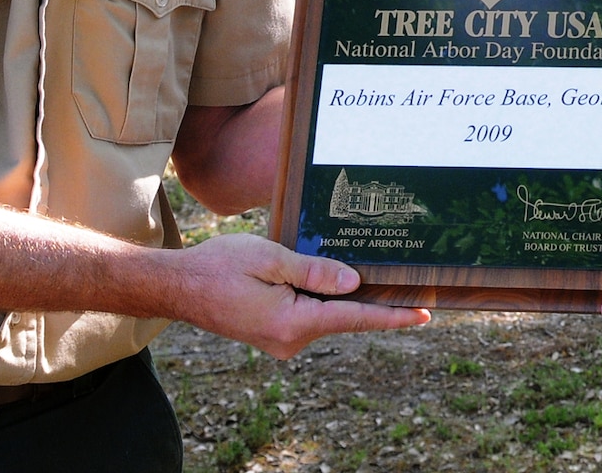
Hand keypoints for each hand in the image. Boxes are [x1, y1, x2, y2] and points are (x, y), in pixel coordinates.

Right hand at [176, 233, 430, 357]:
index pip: (354, 318)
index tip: (424, 315)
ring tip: (340, 265)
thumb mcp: (271, 258)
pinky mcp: (273, 335)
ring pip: (323, 314)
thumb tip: (354, 284)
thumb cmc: (219, 266)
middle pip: (342, 316)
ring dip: (335, 293)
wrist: (177, 287)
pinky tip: (316, 276)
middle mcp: (290, 341)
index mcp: (292, 323)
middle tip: (397, 273)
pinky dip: (317, 297)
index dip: (392, 315)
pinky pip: (307, 315)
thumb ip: (314, 272)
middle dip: (366, 295)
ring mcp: (281, 342)